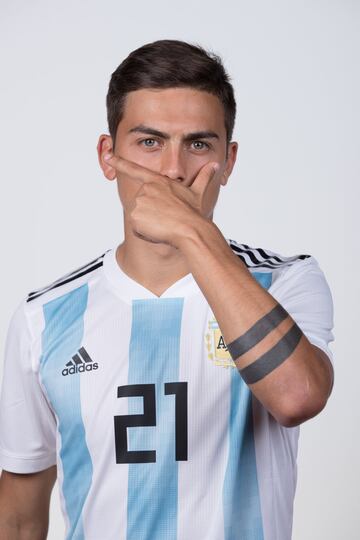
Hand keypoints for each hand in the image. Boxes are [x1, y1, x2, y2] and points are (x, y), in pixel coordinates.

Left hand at [104, 153, 219, 247]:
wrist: (189, 229)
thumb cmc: (194, 212)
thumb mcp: (198, 192)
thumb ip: (204, 177)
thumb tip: (215, 165)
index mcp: (157, 181)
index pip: (135, 170)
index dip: (120, 163)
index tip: (108, 157)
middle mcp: (145, 190)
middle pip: (141, 203)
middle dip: (151, 212)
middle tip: (166, 217)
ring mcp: (139, 202)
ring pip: (139, 217)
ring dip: (149, 223)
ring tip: (164, 224)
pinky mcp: (135, 216)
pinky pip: (137, 229)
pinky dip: (146, 233)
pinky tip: (158, 231)